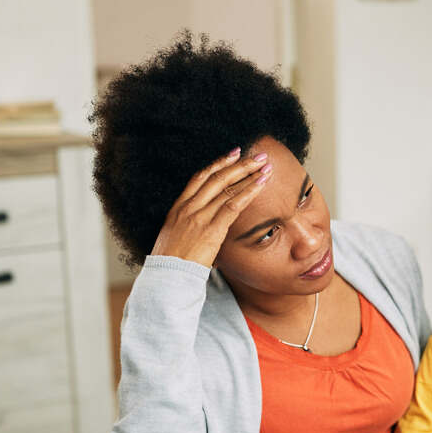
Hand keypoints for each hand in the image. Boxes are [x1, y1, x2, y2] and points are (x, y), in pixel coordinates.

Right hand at [150, 148, 272, 266]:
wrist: (166, 278)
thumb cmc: (171, 265)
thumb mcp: (174, 239)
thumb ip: (189, 228)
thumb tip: (203, 229)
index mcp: (178, 208)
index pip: (200, 178)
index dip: (218, 164)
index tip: (234, 154)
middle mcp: (188, 208)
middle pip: (217, 178)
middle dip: (239, 164)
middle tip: (257, 155)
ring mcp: (199, 217)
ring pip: (227, 189)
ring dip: (249, 175)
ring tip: (265, 167)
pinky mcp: (211, 229)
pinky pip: (233, 206)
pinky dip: (249, 192)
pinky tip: (261, 184)